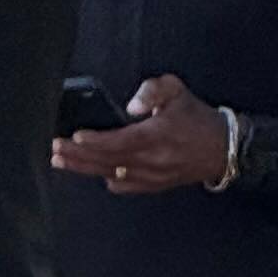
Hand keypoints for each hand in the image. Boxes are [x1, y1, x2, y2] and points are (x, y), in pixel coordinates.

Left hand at [51, 70, 230, 197]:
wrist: (222, 148)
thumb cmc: (196, 118)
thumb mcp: (178, 91)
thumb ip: (153, 90)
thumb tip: (131, 106)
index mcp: (156, 136)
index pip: (118, 142)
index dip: (95, 141)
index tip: (75, 137)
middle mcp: (151, 161)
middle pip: (107, 161)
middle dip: (78, 156)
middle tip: (55, 150)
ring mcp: (151, 177)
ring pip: (110, 175)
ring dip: (84, 169)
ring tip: (60, 161)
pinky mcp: (153, 185)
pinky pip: (123, 186)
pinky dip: (105, 179)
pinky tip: (90, 171)